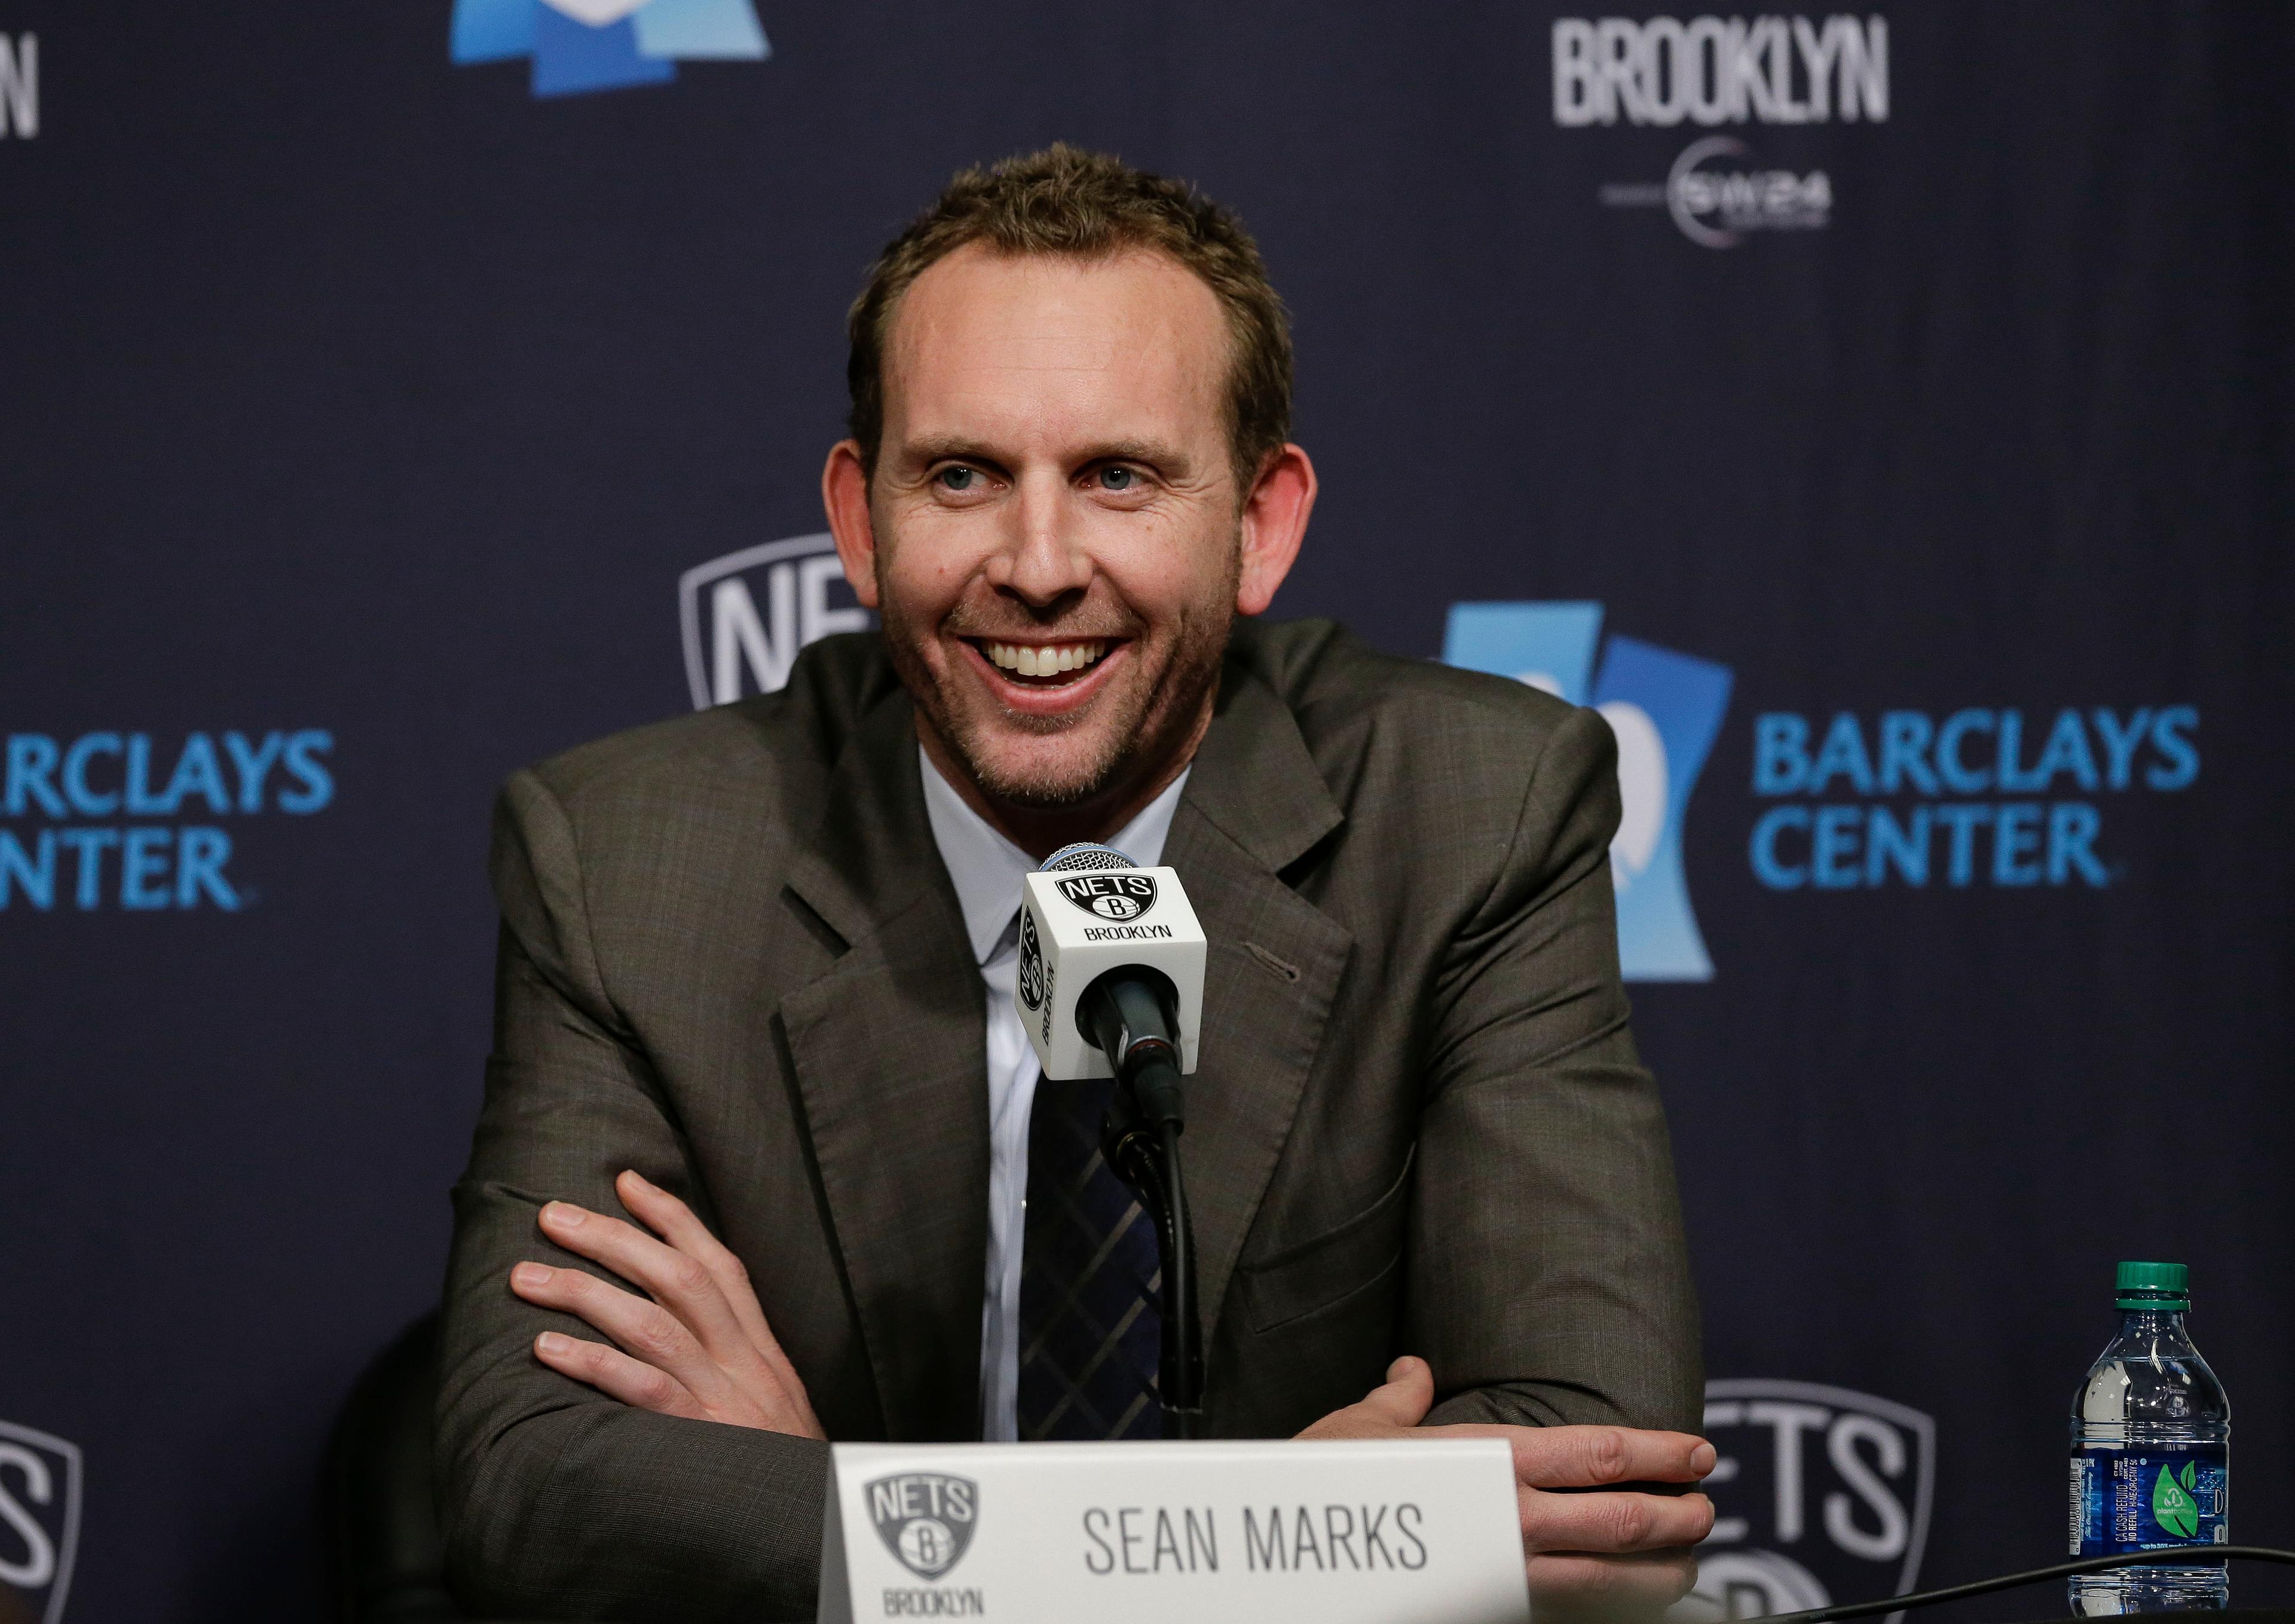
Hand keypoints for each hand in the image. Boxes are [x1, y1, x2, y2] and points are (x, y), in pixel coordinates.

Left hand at [509, 1169, 825, 1440]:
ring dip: (584, 1292)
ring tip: (527, 1277)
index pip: (719, 1264)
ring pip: (652, 1324)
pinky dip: (594, 1363)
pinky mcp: (701, 1439)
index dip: (673, 1218)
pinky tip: (547, 1349)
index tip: (628, 1182)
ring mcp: (724, 1398)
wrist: (824, 1527)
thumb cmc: (784, 1467)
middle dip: (613, 1237)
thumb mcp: (772, 1403)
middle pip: (678, 1278)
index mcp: (761, 1349)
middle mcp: (744, 1362)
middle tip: (552, 1215)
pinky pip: (643, 1390)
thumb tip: (671, 1328)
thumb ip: (732, 1364)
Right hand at [1298, 1356, 1713, 1613]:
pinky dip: (1617, 1608)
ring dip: (1663, 1572)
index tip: (1696, 1452)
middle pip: (1625, 1519)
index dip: (1658, 1453)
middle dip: (1678, 1515)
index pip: (1599, 1453)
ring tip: (1687, 1561)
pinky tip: (1634, 1602)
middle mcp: (1511, 1518)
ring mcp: (1508, 1574)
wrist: (1295, 1550)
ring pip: (1615, 1581)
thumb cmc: (1328, 1482)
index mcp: (1490, 1459)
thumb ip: (1402, 1399)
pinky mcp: (1496, 1610)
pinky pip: (1577, 1615)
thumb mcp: (1365, 1428)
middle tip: (1706, 1508)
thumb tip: (1413, 1370)